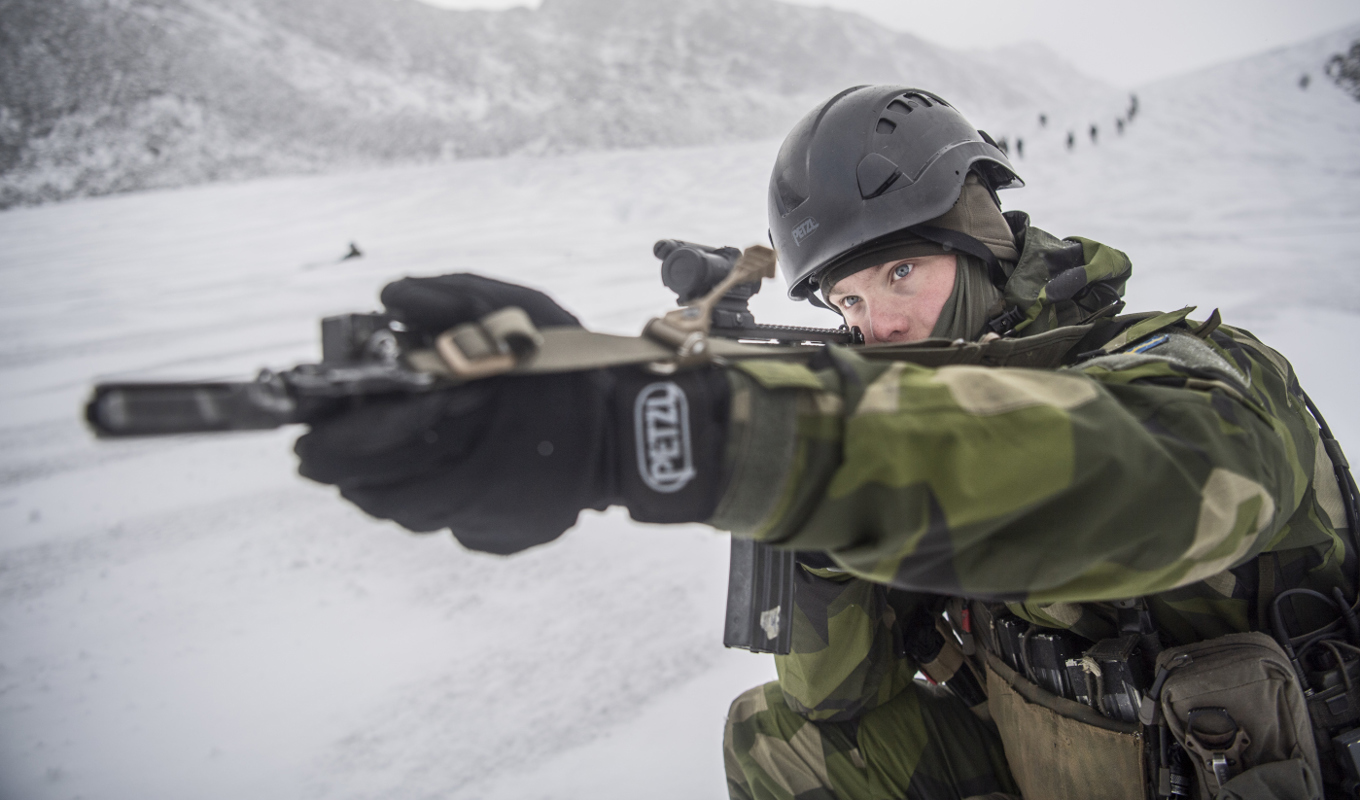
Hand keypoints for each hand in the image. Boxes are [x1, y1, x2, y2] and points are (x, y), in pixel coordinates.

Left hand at [295, 274, 728, 553]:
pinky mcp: (504, 539)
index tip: (302, 439)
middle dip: (348, 467)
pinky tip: (429, 472)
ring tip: (369, 457)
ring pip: (408, 513)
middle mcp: (481, 494)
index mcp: (479, 433)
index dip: (334, 444)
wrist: (636, 431)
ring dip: (381, 485)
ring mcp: (493, 524)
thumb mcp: (519, 310)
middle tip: (321, 451)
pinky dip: (426, 498)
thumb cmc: (571, 367)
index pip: (379, 449)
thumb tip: (389, 297)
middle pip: (382, 492)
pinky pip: (445, 522)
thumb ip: (452, 298)